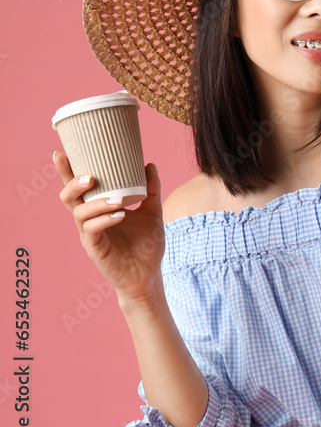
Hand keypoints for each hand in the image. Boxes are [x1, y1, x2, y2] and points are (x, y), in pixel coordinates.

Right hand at [54, 151, 165, 303]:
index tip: (61, 152)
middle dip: (73, 183)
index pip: (80, 187)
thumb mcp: (153, 212)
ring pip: (79, 213)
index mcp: (98, 208)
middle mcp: (89, 219)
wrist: (149, 274)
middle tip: (91, 177)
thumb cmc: (147, 244)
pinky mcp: (94, 248)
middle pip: (68, 197)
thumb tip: (150, 164)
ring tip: (118, 200)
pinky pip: (91, 230)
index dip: (67, 171)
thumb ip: (151, 190)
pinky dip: (104, 220)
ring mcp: (89, 234)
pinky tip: (120, 216)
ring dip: (96, 203)